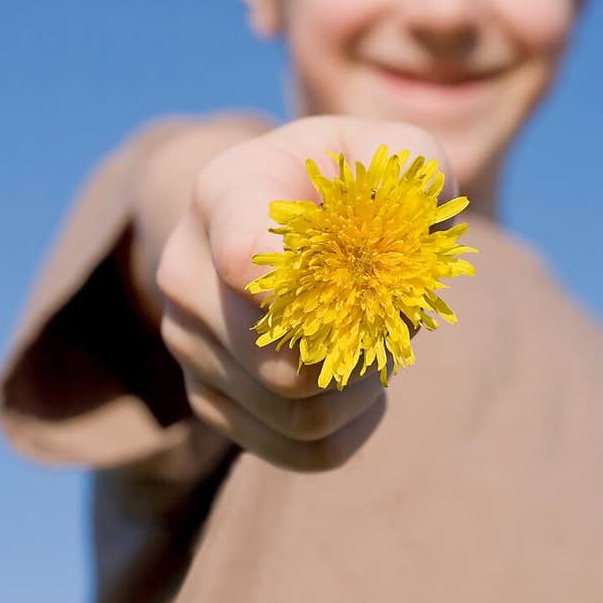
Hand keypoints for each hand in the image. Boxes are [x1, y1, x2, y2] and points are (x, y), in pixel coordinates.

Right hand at [156, 115, 456, 471]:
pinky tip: (361, 385)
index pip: (245, 254)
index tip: (345, 280)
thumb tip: (416, 201)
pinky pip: (300, 450)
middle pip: (288, 359)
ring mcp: (187, 343)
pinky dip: (350, 427)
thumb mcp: (377, 152)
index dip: (295, 285)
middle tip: (391, 309)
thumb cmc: (341, 184)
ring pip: (299, 412)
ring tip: (375, 340)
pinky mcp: (207, 399)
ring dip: (363, 387)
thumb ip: (408, 161)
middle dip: (365, 344)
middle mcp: (186, 272)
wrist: (275, 220)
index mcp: (226, 194)